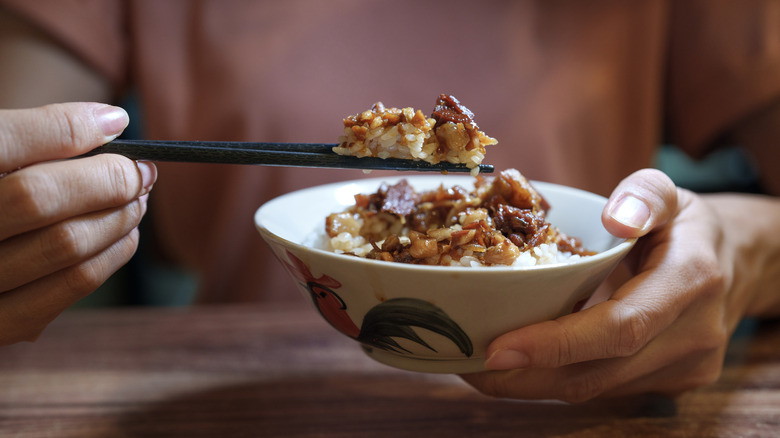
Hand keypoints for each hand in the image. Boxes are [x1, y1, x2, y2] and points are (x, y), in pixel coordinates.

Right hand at [0, 102, 155, 344]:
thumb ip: (37, 135)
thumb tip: (114, 120)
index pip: (4, 142)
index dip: (70, 128)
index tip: (118, 122)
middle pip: (39, 197)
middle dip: (107, 178)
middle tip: (141, 170)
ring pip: (66, 244)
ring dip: (119, 216)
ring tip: (136, 200)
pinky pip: (72, 286)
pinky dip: (113, 254)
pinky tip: (124, 235)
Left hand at [461, 169, 743, 401]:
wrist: (733, 263)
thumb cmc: (685, 225)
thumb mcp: (670, 191)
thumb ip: (644, 194)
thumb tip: (615, 218)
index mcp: (690, 280)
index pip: (619, 327)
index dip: (556, 344)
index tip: (498, 348)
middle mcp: (693, 334)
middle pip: (598, 372)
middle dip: (527, 376)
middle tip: (468, 365)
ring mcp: (686, 367)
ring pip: (597, 389)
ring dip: (534, 384)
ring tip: (481, 368)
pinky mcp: (673, 383)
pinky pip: (606, 389)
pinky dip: (559, 380)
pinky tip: (523, 365)